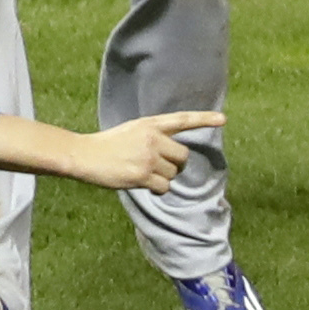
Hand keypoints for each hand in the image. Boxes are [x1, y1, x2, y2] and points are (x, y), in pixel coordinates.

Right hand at [57, 111, 224, 193]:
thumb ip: (153, 137)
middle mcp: (152, 138)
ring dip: (163, 178)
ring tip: (142, 173)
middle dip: (175, 165)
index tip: (223, 119)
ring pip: (173, 174)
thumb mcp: (132, 131)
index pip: (182, 119)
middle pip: (183, 156)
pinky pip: (164, 187)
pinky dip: (156, 190)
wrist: (85, 155)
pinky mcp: (143, 174)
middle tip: (158, 167)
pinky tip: (141, 184)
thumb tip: (173, 159)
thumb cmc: (107, 145)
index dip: (204, 119)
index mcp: (150, 124)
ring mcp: (148, 156)